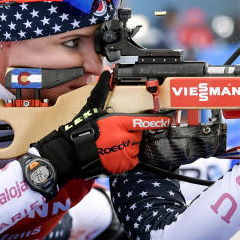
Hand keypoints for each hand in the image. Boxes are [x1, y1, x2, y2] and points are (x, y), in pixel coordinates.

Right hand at [32, 71, 169, 180]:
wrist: (71, 153)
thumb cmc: (81, 131)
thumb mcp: (92, 108)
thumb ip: (103, 91)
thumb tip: (106, 74)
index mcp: (119, 121)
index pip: (143, 121)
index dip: (157, 120)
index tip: (167, 119)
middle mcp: (124, 137)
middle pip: (137, 135)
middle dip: (129, 134)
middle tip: (114, 135)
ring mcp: (124, 152)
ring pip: (135, 148)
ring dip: (128, 147)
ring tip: (111, 146)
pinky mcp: (121, 165)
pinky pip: (131, 161)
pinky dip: (125, 159)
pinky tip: (113, 155)